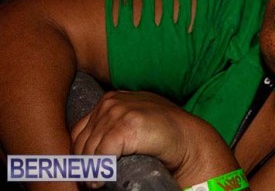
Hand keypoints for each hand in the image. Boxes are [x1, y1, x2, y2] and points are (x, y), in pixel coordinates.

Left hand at [71, 90, 198, 171]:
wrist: (188, 139)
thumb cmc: (163, 134)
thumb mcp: (132, 122)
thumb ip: (112, 126)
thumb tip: (87, 149)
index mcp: (110, 99)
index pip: (80, 130)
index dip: (79, 154)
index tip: (82, 171)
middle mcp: (111, 102)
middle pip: (82, 140)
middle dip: (82, 164)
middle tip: (86, 181)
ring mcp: (118, 111)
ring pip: (89, 149)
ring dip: (89, 171)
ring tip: (93, 184)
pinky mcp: (126, 124)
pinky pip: (101, 154)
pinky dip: (99, 171)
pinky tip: (100, 182)